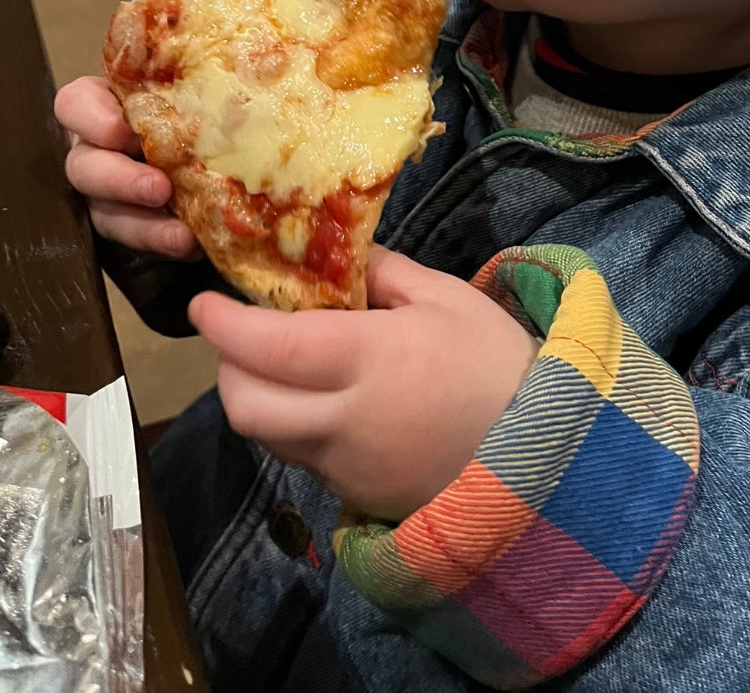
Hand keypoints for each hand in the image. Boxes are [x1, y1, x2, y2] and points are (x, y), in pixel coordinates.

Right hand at [55, 76, 200, 260]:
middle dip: (120, 180)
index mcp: (108, 106)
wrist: (215, 148)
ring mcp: (109, 192)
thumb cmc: (200, 105)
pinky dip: (164, 243)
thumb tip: (252, 55)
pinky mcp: (129, 225)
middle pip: (84, 166)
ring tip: (181, 235)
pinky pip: (135, 242)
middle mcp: (99, 149)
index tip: (124, 129)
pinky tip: (194, 246)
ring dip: (144, 225)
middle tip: (159, 188)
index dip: (91, 118)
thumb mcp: (193, 87)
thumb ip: (199, 81)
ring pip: (106, 213)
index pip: (75, 104)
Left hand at [190, 247, 540, 521]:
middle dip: (227, 367)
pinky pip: (303, 460)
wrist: (545, 452)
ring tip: (283, 366)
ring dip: (258, 399)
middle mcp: (344, 419)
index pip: (268, 347)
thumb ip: (383, 273)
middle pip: (246, 405)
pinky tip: (326, 403)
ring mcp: (346, 465)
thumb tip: (335, 254)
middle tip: (239, 336)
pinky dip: (295, 428)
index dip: (224, 325)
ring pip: (268, 437)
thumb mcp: (446, 297)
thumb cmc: (495, 360)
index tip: (204, 303)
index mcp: (369, 358)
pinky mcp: (356, 495)